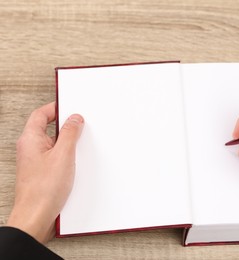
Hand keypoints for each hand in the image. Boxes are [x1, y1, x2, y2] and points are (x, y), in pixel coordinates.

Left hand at [7, 102, 83, 243]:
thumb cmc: (44, 190)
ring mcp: (35, 161)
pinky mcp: (42, 172)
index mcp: (30, 139)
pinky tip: (77, 163)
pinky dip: (67, 156)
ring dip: (68, 143)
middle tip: (81, 125)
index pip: (41, 114)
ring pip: (53, 144)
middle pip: (47, 128)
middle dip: (65, 126)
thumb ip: (70, 134)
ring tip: (80, 146)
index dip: (56, 107)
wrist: (36, 217)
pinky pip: (55, 157)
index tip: (71, 106)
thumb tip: (75, 119)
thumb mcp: (63, 155)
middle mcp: (30, 148)